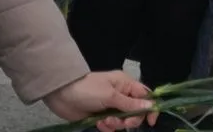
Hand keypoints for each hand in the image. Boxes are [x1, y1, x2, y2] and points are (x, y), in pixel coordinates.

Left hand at [43, 71, 157, 131]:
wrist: (62, 96)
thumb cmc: (87, 90)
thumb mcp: (110, 96)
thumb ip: (130, 103)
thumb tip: (151, 105)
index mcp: (125, 84)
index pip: (145, 96)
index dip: (150, 108)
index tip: (150, 121)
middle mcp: (121, 95)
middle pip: (136, 112)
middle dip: (129, 120)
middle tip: (121, 123)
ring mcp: (111, 106)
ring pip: (123, 121)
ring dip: (116, 124)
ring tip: (104, 121)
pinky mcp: (101, 116)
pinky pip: (111, 126)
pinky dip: (107, 127)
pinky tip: (98, 124)